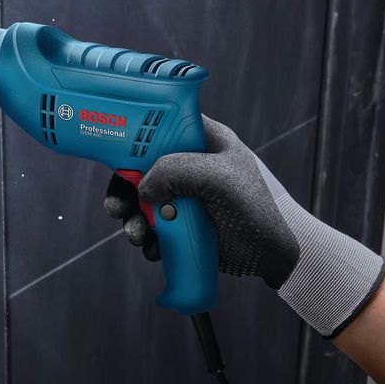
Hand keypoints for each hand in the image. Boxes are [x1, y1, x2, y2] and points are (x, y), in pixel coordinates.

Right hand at [105, 116, 384, 337]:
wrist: (268, 257)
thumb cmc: (253, 209)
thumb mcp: (219, 178)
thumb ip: (177, 170)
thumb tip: (142, 188)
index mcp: (200, 140)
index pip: (158, 126)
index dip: (133, 137)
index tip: (116, 155)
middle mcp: (186, 165)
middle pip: (138, 168)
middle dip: (123, 191)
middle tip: (116, 209)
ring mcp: (181, 196)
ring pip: (139, 202)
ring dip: (131, 220)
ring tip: (137, 237)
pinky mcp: (178, 224)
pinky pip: (150, 227)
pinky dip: (145, 239)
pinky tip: (152, 249)